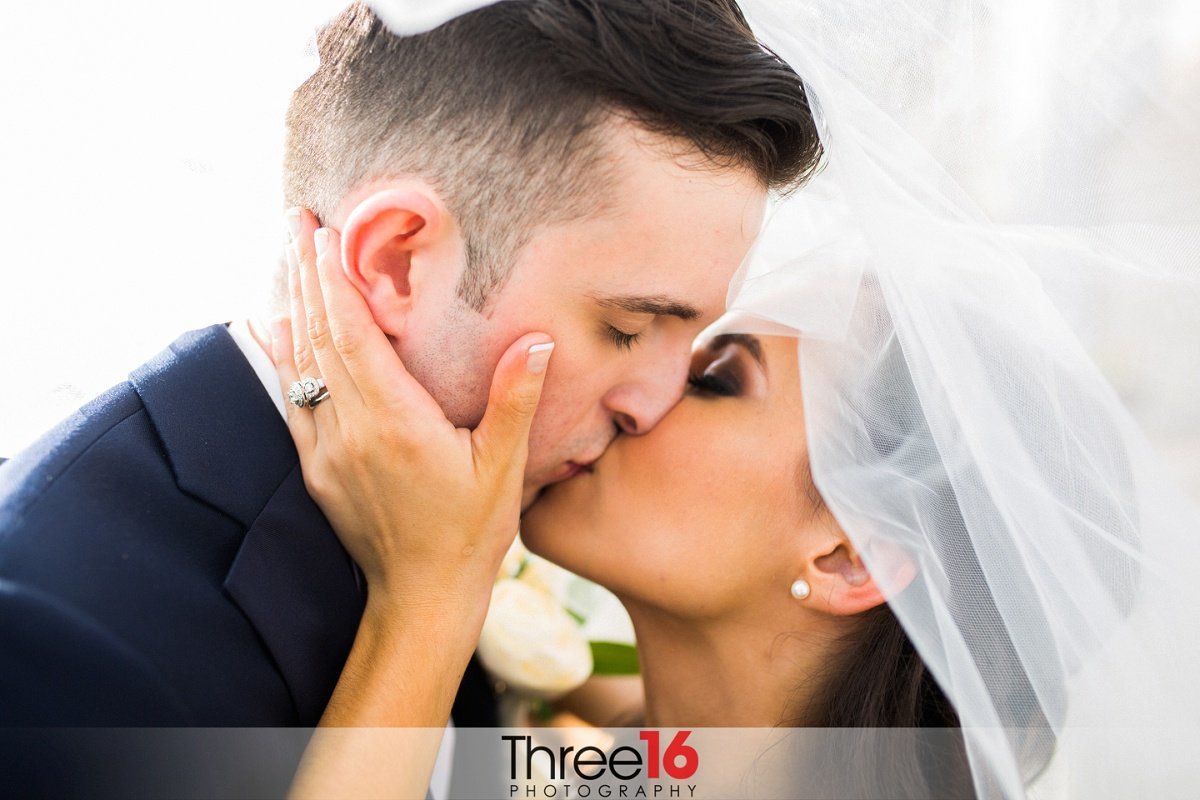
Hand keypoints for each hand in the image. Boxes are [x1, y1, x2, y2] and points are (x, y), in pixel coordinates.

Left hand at [272, 209, 554, 627]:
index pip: (354, 337)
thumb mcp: (503, 469)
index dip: (337, 282)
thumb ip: (514, 401)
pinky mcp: (316, 468)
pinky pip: (290, 399)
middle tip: (295, 222)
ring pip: (298, 365)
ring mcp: (326, 451)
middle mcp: (351, 432)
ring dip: (291, 306)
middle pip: (318, 338)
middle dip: (305, 275)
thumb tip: (536, 342)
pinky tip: (273, 326)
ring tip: (284, 257)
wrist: (421, 596)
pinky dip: (281, 356)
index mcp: (396, 425)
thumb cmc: (469, 532)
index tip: (324, 234)